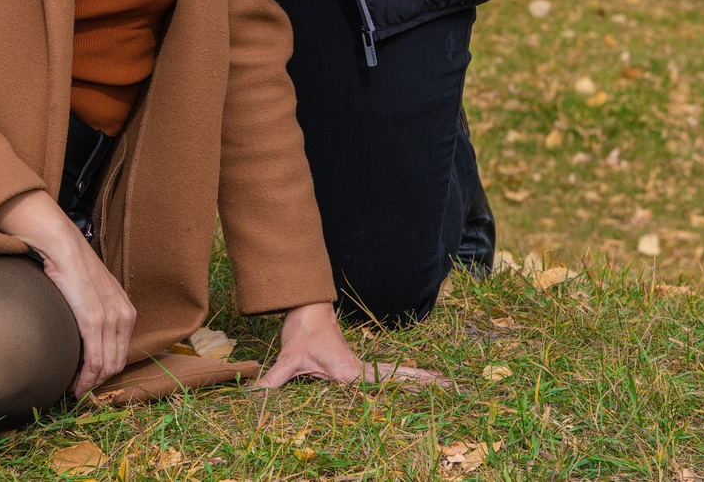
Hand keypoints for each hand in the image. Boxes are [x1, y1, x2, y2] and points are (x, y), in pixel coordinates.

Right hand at [0, 190, 135, 394]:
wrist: (61, 244)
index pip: (121, 352)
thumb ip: (95, 312)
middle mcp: (124, 314)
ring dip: (90, 384)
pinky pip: (94, 358)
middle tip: (79, 393)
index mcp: (126, 309)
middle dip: (99, 382)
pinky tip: (74, 385)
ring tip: (74, 392)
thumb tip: (85, 334)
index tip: (89, 383)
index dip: (106, 373)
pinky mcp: (93, 319)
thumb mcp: (92, 292)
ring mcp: (110, 318)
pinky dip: (85, 377)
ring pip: (106, 365)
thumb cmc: (71, 266)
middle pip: (116, 362)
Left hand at [252, 302, 442, 389]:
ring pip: (393, 376)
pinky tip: (417, 377)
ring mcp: (360, 366)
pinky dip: (401, 376)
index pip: (379, 390)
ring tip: (445, 382)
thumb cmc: (301, 332)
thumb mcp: (289, 359)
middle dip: (421, 382)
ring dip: (417, 379)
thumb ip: (274, 380)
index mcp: (350, 373)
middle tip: (451, 384)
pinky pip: (383, 373)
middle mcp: (360, 370)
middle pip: (395, 380)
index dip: (406, 388)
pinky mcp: (355, 364)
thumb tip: (252, 396)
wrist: (305, 307)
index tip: (434, 385)